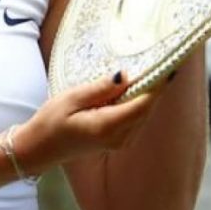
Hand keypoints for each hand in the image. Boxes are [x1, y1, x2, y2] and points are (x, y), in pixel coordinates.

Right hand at [13, 72, 159, 174]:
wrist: (40, 148)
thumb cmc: (50, 121)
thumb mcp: (71, 98)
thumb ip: (100, 89)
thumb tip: (125, 76)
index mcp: (107, 126)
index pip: (142, 105)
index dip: (158, 86)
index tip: (170, 68)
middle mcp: (119, 137)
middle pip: (146, 109)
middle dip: (155, 87)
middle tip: (162, 62)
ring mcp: (120, 141)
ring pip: (141, 114)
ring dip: (146, 94)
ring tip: (147, 71)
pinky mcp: (117, 140)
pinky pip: (133, 118)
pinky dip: (136, 103)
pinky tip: (130, 89)